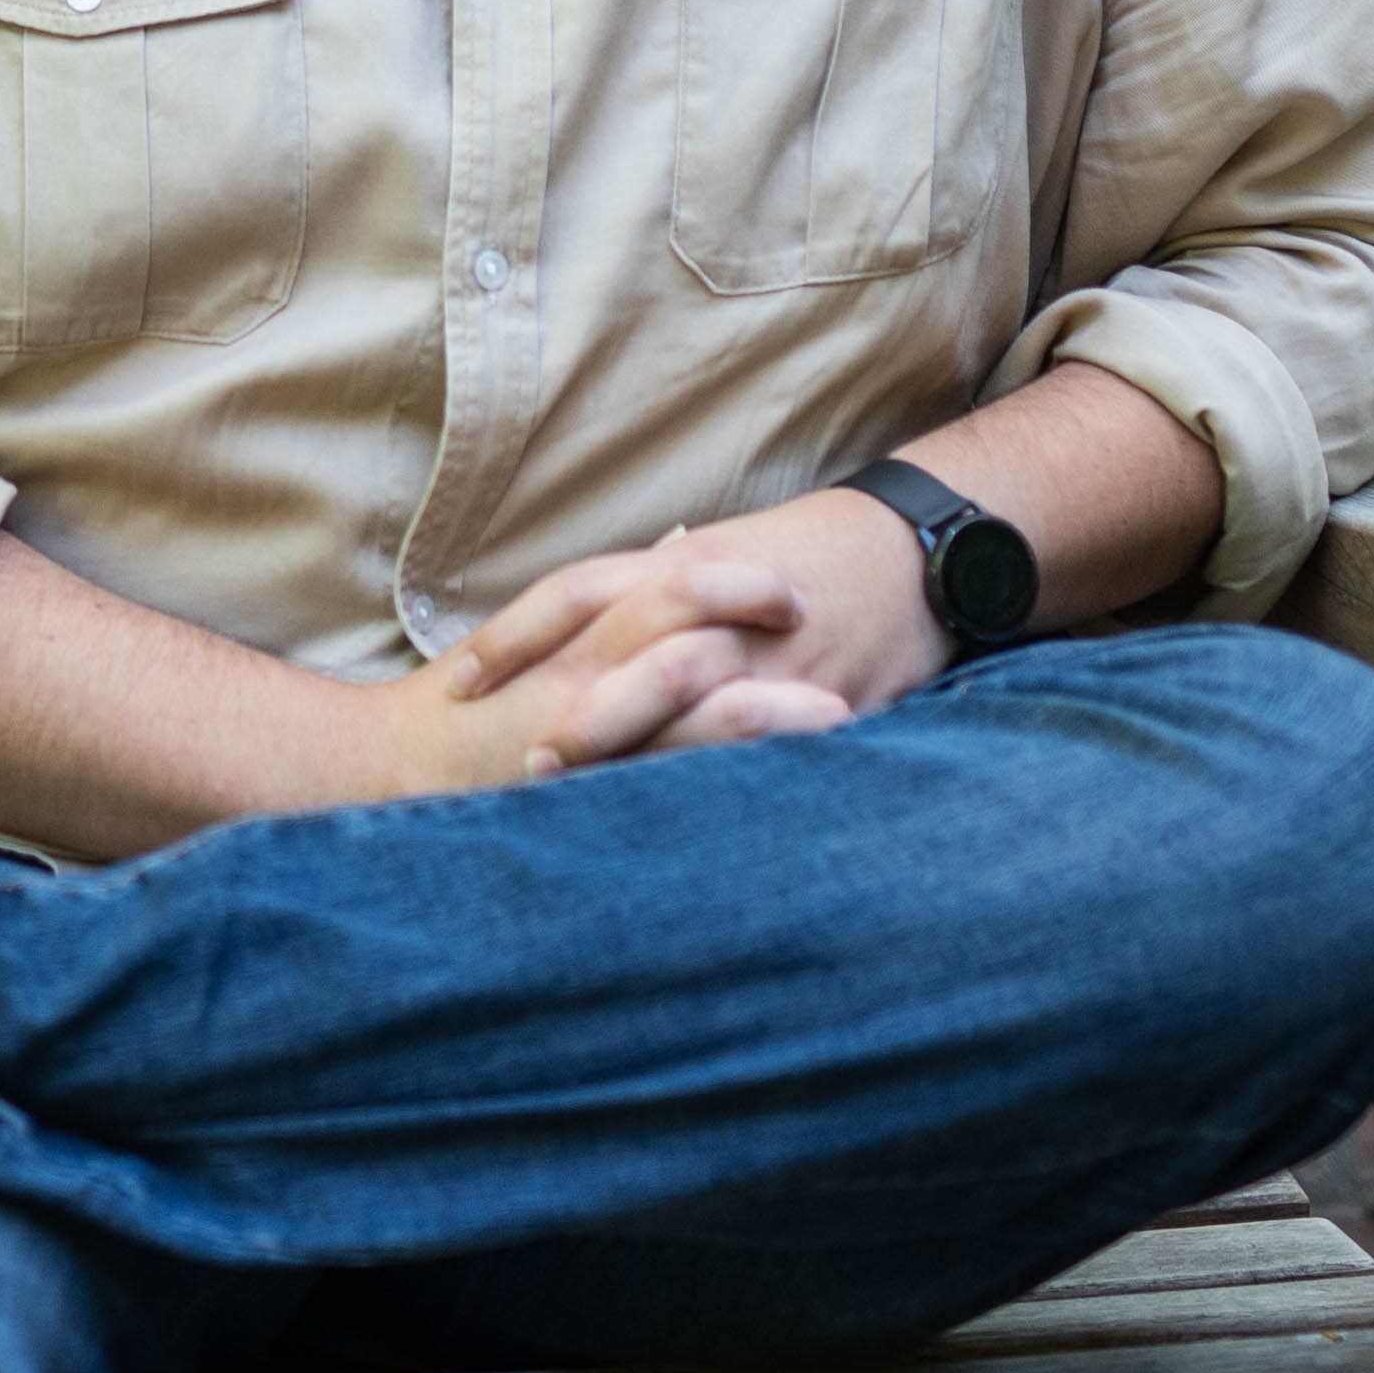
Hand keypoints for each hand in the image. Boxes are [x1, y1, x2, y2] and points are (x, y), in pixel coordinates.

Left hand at [420, 492, 929, 778]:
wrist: (916, 550)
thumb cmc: (807, 555)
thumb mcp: (717, 554)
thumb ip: (647, 590)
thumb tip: (577, 627)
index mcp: (680, 565)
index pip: (577, 592)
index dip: (515, 636)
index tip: (457, 682)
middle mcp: (716, 608)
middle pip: (630, 651)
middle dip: (575, 708)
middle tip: (516, 757)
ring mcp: (771, 657)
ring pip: (696, 699)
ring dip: (640, 746)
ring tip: (589, 793)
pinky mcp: (826, 698)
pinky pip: (771, 743)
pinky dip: (730, 777)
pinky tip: (694, 821)